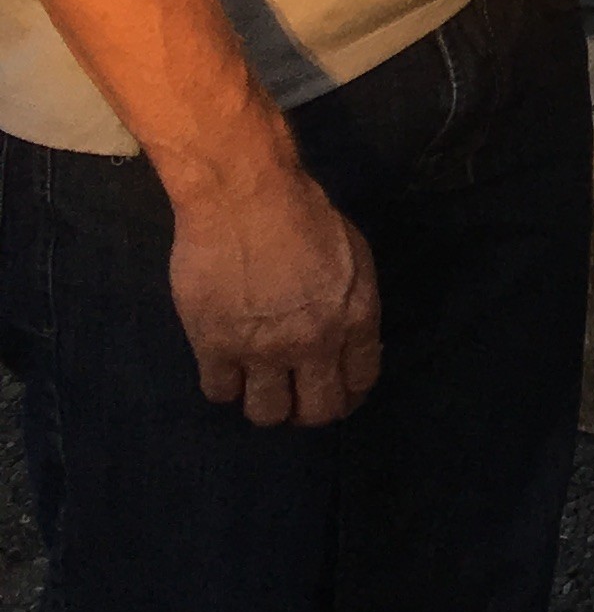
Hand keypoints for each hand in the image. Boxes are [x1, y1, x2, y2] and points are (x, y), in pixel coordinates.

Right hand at [166, 155, 382, 426]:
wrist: (245, 198)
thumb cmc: (305, 215)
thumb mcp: (354, 258)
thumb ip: (353, 304)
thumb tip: (348, 339)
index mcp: (356, 319)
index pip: (361, 381)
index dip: (348, 394)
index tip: (335, 391)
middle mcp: (314, 344)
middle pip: (318, 411)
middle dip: (309, 412)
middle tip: (297, 400)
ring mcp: (263, 351)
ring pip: (267, 413)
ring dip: (266, 406)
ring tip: (260, 388)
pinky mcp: (215, 347)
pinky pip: (220, 392)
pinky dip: (225, 387)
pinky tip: (226, 370)